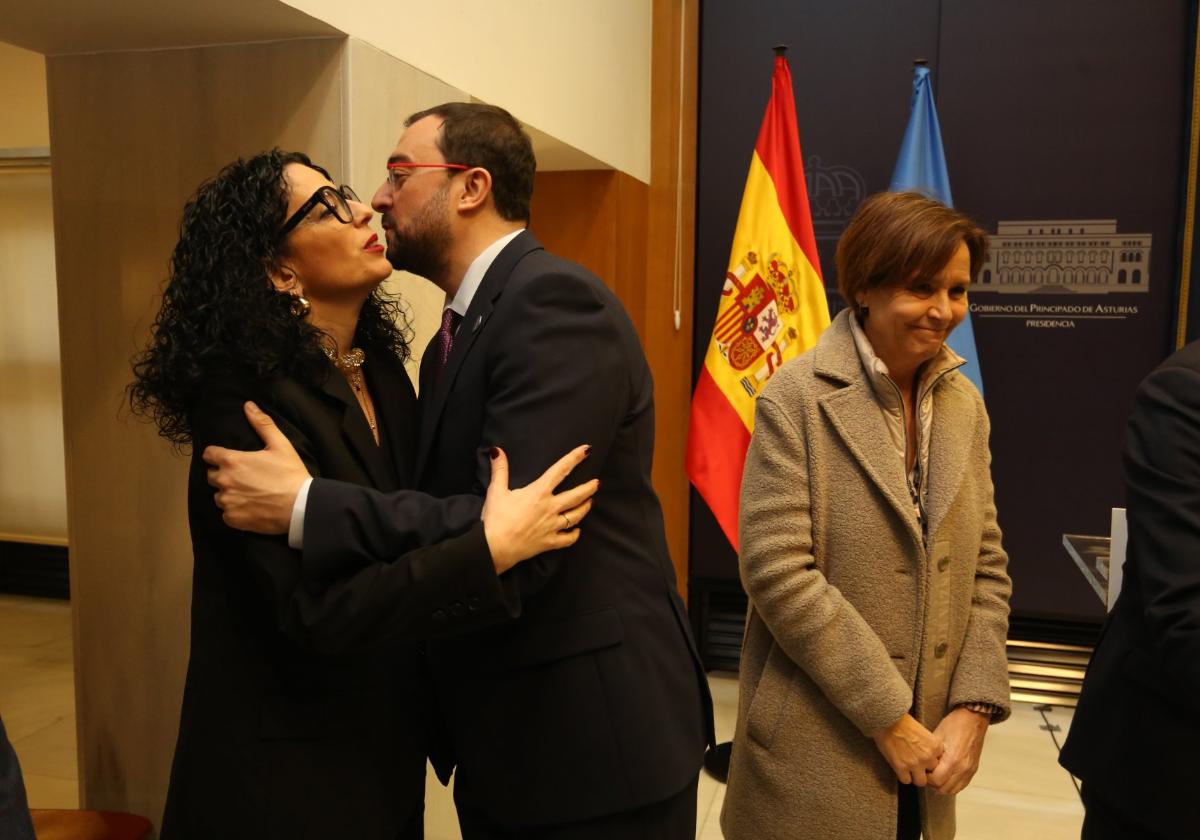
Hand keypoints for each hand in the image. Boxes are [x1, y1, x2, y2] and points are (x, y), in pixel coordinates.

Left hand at [202, 402, 309, 533]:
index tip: (228, 459)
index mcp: (232, 461)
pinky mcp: (232, 519)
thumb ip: (262, 424)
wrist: (300, 506)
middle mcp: (225, 481)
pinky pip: (226, 514)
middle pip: (212, 476)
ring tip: (249, 494)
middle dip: (224, 475)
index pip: (209, 454)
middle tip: (244, 478)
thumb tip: (248, 405)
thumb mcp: (280, 445)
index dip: (218, 455)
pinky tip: (251, 508)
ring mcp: (227, 501)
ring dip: (229, 494)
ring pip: (219, 496)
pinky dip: (235, 511)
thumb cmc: (290, 474)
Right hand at [482, 445, 598, 574]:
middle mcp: (550, 508)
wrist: (495, 548)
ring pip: (576, 516)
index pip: (560, 470)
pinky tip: (577, 531)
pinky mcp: (549, 542)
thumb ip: (500, 469)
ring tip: (590, 502)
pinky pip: (567, 539)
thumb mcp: (496, 491)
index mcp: (539, 493)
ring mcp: (552, 526)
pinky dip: (574, 534)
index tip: (587, 450)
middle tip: (597, 483)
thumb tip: (496, 450)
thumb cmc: (496, 519)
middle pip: (576, 495)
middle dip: (589, 488)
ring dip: (585, 508)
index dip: (575, 458)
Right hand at [871, 713, 944, 786]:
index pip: (940, 763)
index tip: (924, 758)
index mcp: (936, 747)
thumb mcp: (924, 732)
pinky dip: (902, 776)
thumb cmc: (904, 722)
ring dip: (915, 777)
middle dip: (924, 770)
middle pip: (932, 773)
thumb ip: (929, 746)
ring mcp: (915, 763)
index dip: (931, 761)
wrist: (888, 719)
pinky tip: (899, 769)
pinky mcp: (901, 767)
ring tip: (909, 770)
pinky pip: (906, 780)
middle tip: (916, 764)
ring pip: (921, 781)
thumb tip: (929, 756)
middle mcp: (928, 757)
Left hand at [927, 706, 989, 795]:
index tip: (922, 770)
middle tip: (926, 774)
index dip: (926, 777)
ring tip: (934, 776)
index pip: (936, 780)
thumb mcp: (936, 737)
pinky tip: (944, 777)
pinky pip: (961, 786)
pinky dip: (951, 785)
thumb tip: (919, 764)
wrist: (973, 719)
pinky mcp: (973, 770)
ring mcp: (969, 770)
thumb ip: (929, 753)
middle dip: (932, 784)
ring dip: (941, 786)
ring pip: (952, 790)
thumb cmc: (953, 725)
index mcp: (953, 759)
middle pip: (943, 788)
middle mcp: (962, 768)